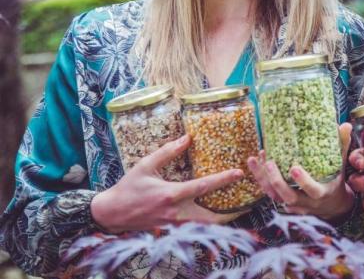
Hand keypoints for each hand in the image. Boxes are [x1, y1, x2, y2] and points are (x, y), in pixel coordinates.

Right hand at [91, 135, 244, 232]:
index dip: (223, 179)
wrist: (111, 214)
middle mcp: (176, 212)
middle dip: (231, 213)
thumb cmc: (128, 187)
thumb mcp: (146, 165)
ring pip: (204, 226)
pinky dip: (208, 223)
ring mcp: (174, 224)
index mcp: (171, 195)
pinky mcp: (172, 229)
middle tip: (248, 203)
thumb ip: (168, 151)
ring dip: (222, 219)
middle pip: (211, 217)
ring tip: (238, 211)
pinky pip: (195, 228)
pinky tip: (217, 215)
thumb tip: (187, 138)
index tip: (239, 173)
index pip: (203, 187)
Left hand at [247, 124, 354, 221]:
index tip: (294, 168)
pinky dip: (262, 180)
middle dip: (277, 181)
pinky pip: (270, 193)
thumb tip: (345, 124)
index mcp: (322, 193)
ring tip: (256, 159)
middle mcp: (307, 203)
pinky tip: (258, 163)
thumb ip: (342, 146)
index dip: (303, 182)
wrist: (331, 206)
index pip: (313, 191)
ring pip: (275, 196)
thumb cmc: (335, 181)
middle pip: (289, 197)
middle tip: (270, 163)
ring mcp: (294, 205)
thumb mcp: (340, 165)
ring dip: (263, 179)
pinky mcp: (284, 204)